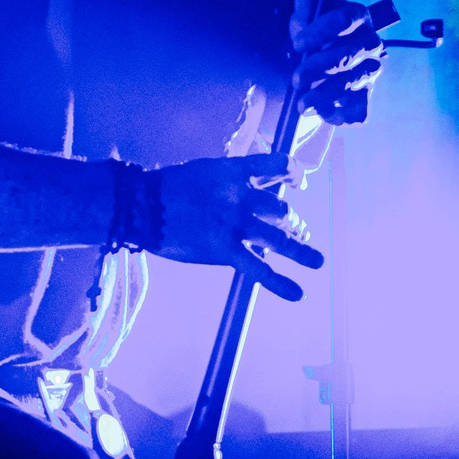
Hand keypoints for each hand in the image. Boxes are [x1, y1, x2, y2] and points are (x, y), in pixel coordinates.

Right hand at [154, 154, 322, 300]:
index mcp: (235, 172)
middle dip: (294, 222)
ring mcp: (235, 224)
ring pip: (280, 237)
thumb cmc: (168, 186)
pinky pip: (259, 269)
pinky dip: (280, 283)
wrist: (142, 204)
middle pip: (281, 209)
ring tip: (316, 259)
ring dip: (301, 249)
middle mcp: (241, 196)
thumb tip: (251, 190)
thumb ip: (231, 180)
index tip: (299, 182)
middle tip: (299, 231)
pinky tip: (297, 292)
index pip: (277, 165)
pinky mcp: (224, 249)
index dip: (294, 173)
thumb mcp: (205, 171)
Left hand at [290, 0, 385, 125]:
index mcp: (358, 16)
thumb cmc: (315, 37)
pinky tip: (324, 114)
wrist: (323, 63)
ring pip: (353, 81)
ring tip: (302, 104)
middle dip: (319, 68)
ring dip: (326, 94)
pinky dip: (343, 113)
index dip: (320, 32)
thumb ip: (305, 8)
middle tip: (296, 79)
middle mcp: (371, 41)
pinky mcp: (367, 94)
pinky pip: (360, 108)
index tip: (297, 45)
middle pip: (348, 54)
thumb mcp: (305, 20)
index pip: (343, 19)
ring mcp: (372, 69)